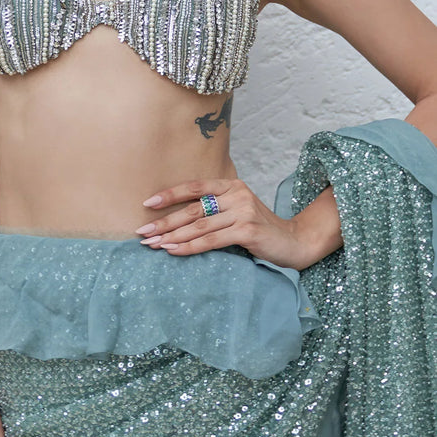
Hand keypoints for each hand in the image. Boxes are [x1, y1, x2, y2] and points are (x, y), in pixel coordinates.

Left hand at [137, 178, 307, 269]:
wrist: (294, 242)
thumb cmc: (259, 229)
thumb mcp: (237, 211)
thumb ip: (214, 210)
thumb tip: (175, 220)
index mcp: (230, 186)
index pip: (194, 187)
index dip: (170, 195)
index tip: (147, 203)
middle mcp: (236, 194)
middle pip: (193, 208)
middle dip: (164, 221)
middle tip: (143, 231)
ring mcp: (243, 211)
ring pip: (199, 225)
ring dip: (172, 236)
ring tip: (153, 244)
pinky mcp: (247, 230)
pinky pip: (211, 240)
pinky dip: (189, 246)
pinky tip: (174, 251)